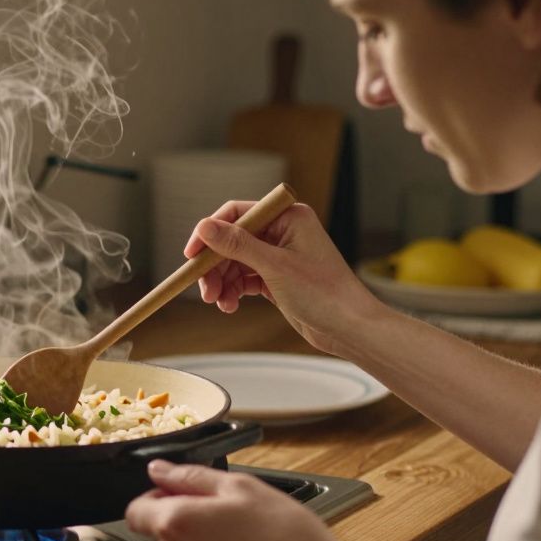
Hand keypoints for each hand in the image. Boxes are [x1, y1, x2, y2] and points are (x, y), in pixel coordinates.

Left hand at [125, 460, 366, 540]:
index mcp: (175, 524)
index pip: (135, 511)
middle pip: (162, 538)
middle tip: (229, 521)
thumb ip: (190, 476)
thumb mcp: (241, 487)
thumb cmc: (286, 536)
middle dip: (187, 527)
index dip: (157, 499)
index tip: (182, 497)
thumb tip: (159, 470)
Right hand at [185, 201, 385, 354]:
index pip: (237, 213)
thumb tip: (205, 226)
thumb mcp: (275, 266)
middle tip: (204, 290)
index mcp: (288, 217)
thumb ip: (237, 244)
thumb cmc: (325, 293)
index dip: (210, 232)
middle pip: (232, 240)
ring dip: (222, 282)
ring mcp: (279, 255)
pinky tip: (230, 306)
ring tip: (219, 302)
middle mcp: (283, 231)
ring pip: (235, 262)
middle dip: (215, 266)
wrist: (349, 327)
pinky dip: (234, 291)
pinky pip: (245, 278)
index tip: (191, 254)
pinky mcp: (277, 277)